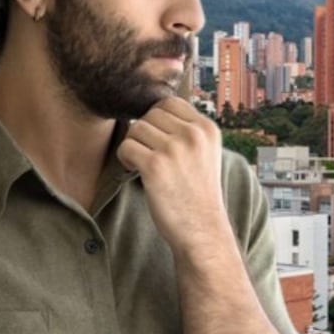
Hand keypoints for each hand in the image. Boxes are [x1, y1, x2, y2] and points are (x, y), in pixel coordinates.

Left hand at [116, 97, 231, 253]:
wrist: (202, 231)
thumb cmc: (198, 194)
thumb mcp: (205, 153)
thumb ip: (187, 130)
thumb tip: (151, 109)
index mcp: (208, 128)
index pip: (169, 102)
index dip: (157, 120)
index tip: (158, 142)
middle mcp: (194, 134)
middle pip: (150, 114)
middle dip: (144, 134)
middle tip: (150, 156)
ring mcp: (175, 149)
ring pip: (136, 129)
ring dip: (134, 147)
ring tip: (144, 166)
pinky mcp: (156, 165)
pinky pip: (126, 147)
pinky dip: (125, 160)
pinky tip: (137, 173)